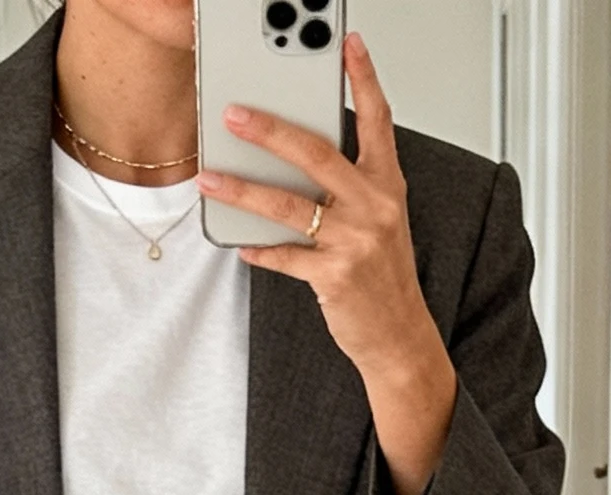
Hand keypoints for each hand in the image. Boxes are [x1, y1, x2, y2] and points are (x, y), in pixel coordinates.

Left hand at [197, 32, 456, 494]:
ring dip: (244, 189)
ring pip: (290, 205)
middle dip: (272, 129)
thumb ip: (347, 186)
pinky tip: (238, 241)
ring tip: (211, 176)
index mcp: (387, 185)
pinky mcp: (335, 277)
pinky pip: (285, 256)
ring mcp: (355, 242)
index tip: (346, 42)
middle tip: (235, 113)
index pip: (377, 120)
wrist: (399, 336)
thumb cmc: (383, 276)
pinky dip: (259, 248)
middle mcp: (374, 207)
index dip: (363, 78)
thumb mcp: (378, 221)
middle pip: (318, 154)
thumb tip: (292, 160)